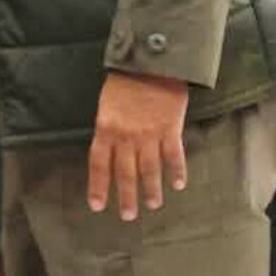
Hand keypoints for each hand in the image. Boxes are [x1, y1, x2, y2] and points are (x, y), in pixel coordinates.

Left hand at [88, 70, 190, 219]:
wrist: (152, 60)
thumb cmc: (127, 79)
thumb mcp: (108, 103)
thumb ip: (109, 127)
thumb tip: (111, 150)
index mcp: (106, 128)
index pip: (100, 164)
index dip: (98, 186)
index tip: (98, 206)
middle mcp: (126, 136)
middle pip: (125, 173)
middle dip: (126, 197)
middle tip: (128, 216)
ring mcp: (149, 134)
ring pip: (149, 170)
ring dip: (151, 190)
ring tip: (153, 205)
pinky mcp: (170, 128)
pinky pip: (173, 156)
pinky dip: (176, 172)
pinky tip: (178, 184)